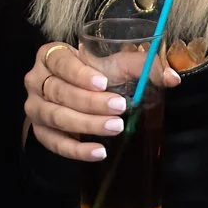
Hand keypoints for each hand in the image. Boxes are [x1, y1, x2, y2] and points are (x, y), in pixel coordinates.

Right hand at [23, 41, 180, 161]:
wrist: (77, 91)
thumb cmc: (97, 72)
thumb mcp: (117, 63)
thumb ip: (143, 66)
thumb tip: (172, 78)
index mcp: (51, 56)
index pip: (61, 62)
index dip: (80, 74)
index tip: (104, 83)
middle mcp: (36, 80)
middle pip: (59, 92)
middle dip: (90, 102)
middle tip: (119, 108)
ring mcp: (35, 107)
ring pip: (56, 118)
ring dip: (86, 125)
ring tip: (115, 128)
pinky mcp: (40, 131)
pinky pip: (54, 143)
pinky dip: (76, 150)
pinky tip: (98, 151)